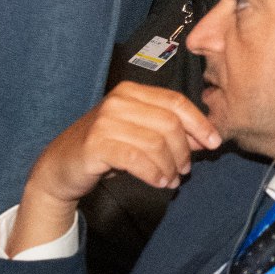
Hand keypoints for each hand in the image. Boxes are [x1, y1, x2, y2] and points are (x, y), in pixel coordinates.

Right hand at [8, 84, 223, 255]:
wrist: (60, 166)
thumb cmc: (105, 148)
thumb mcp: (138, 133)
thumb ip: (168, 131)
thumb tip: (205, 139)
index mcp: (132, 91)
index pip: (176, 102)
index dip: (199, 123)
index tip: (214, 142)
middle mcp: (119, 100)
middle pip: (170, 123)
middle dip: (184, 150)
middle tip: (185, 170)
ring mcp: (106, 120)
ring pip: (156, 143)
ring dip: (170, 166)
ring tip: (171, 180)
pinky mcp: (96, 144)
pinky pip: (137, 159)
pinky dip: (154, 173)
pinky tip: (159, 182)